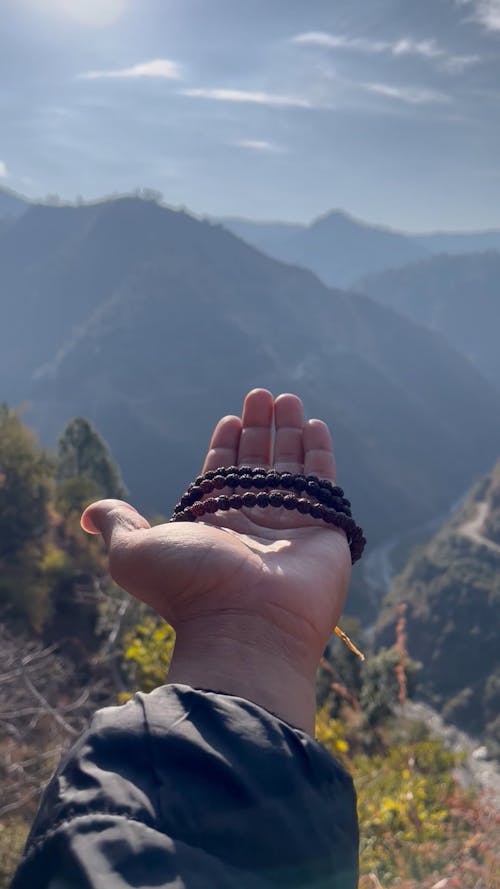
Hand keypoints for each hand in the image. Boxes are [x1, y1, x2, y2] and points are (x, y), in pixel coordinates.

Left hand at [81, 390, 350, 734]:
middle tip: (263, 395)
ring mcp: (290, 526)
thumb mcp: (133, 551)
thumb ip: (117, 523)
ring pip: (291, 468)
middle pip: (257, 463)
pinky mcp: (325, 530)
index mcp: (212, 524)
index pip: (221, 473)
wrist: (246, 625)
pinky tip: (314, 424)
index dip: (226, 445)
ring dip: (289, 432)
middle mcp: (251, 523)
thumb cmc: (188, 586)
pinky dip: (319, 453)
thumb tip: (88, 515)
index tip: (230, 417)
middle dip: (259, 428)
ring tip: (287, 399)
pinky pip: (323, 484)